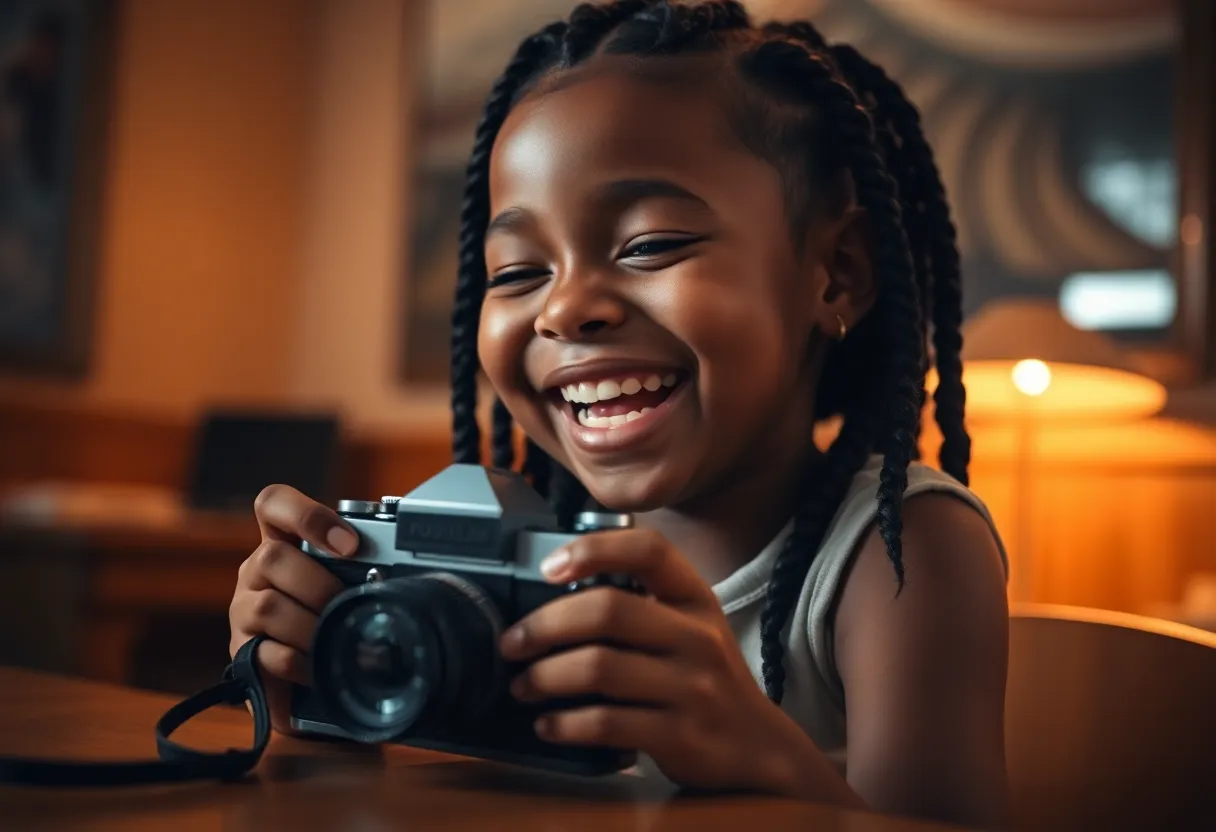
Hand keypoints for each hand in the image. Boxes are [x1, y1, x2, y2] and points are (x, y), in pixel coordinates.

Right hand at [228, 484, 358, 733]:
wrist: (301, 677)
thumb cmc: (331, 615)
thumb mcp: (345, 581)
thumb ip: (365, 566)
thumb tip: (417, 574)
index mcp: (282, 541)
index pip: (274, 503)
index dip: (308, 516)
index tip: (350, 544)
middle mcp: (256, 571)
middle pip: (273, 557)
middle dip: (320, 584)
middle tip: (347, 604)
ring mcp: (244, 611)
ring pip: (269, 606)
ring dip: (311, 626)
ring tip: (336, 640)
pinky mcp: (242, 653)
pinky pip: (267, 654)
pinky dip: (300, 663)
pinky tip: (319, 670)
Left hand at [498, 528, 811, 794]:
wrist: (756, 746)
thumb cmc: (703, 677)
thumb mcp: (687, 626)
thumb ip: (638, 603)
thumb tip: (552, 587)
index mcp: (694, 598)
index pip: (649, 550)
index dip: (595, 549)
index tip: (548, 567)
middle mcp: (696, 636)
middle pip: (609, 610)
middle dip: (545, 625)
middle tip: (512, 642)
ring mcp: (692, 687)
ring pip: (600, 668)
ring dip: (545, 677)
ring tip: (522, 686)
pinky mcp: (680, 735)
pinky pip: (606, 723)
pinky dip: (565, 724)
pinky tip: (549, 725)